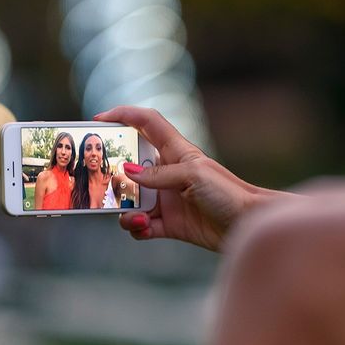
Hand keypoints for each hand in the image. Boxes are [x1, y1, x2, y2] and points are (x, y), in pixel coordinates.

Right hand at [94, 106, 268, 250]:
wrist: (245, 224)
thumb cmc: (226, 192)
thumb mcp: (192, 176)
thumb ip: (158, 175)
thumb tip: (127, 173)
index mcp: (176, 151)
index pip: (146, 123)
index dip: (124, 115)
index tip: (99, 120)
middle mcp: (167, 172)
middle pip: (130, 165)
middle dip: (113, 173)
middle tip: (102, 181)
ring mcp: (166, 198)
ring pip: (131, 199)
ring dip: (124, 209)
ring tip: (134, 217)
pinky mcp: (168, 222)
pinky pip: (142, 225)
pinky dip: (137, 228)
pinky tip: (144, 229)